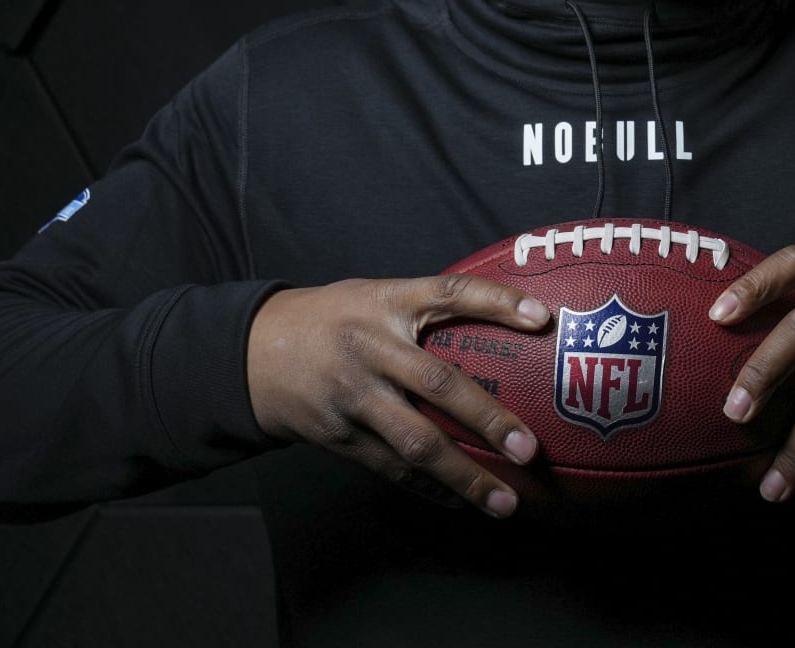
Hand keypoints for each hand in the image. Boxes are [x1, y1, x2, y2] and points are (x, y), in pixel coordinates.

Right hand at [247, 275, 550, 517]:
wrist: (252, 353)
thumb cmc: (331, 320)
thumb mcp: (373, 295)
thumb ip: (424, 307)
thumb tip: (503, 317)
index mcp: (386, 302)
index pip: (449, 292)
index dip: (496, 302)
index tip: (541, 319)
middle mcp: (371, 347)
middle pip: (439, 383)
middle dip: (488, 419)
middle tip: (529, 448)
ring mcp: (353, 395)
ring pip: (416, 442)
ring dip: (464, 476)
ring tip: (506, 501)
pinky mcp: (339, 436)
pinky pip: (392, 468)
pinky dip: (430, 489)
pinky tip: (461, 501)